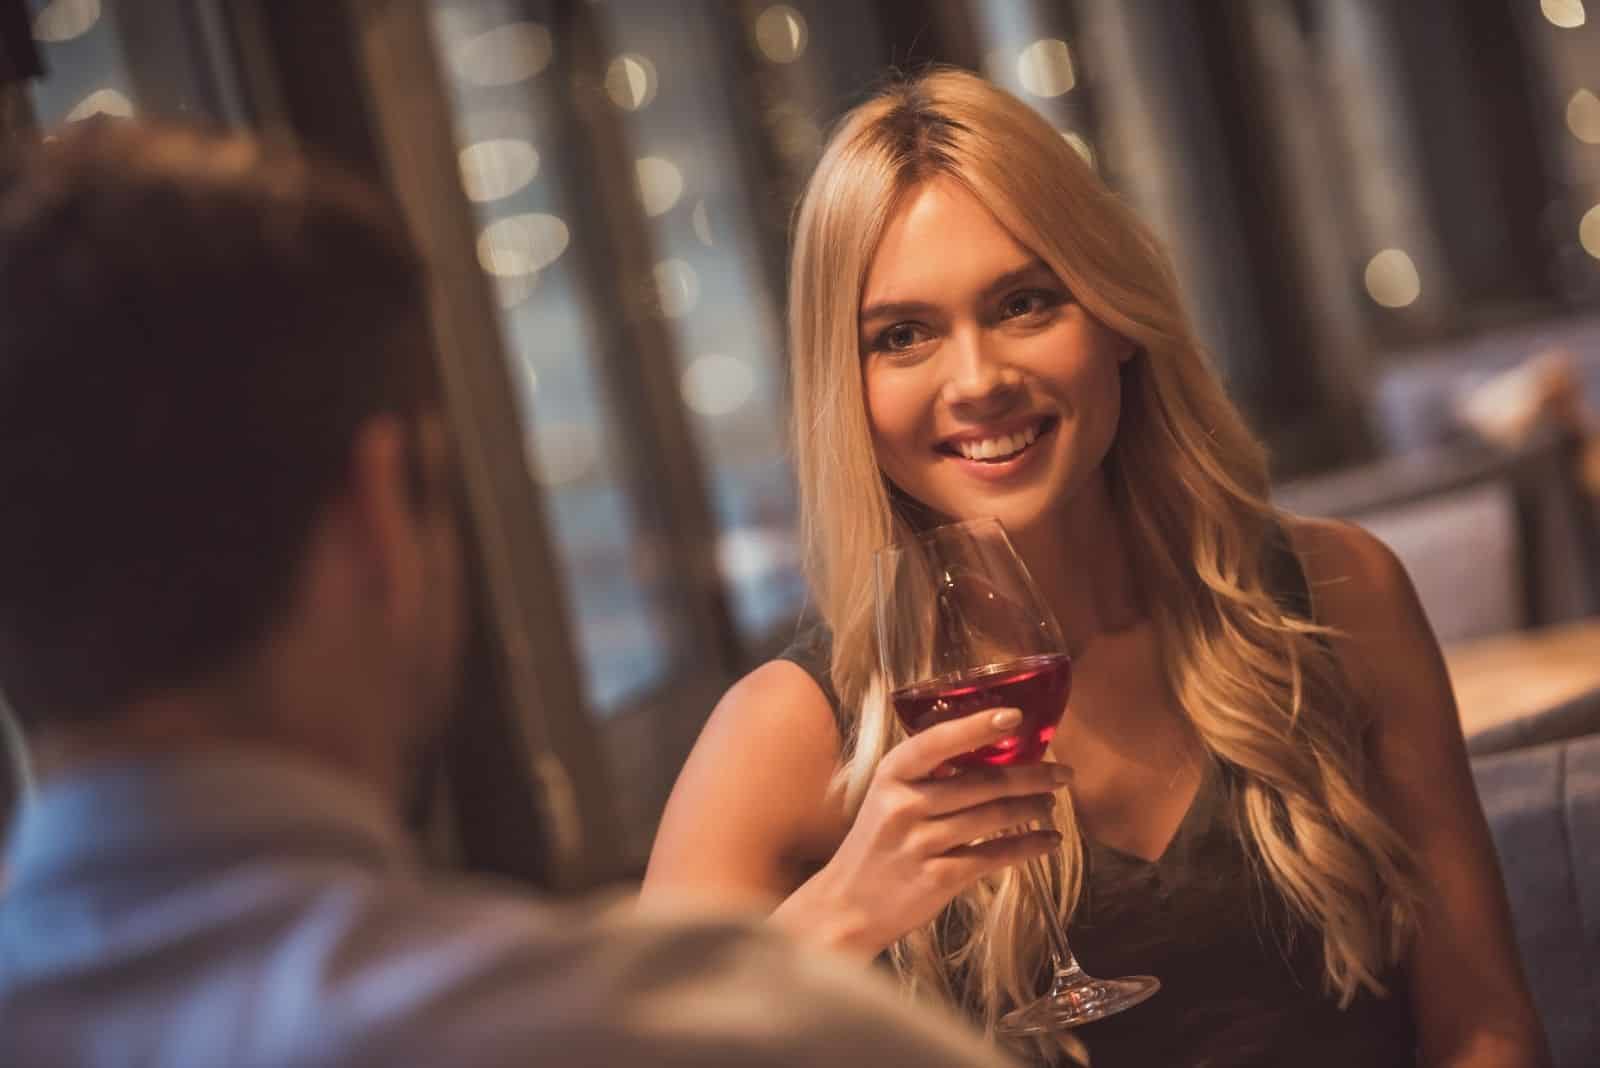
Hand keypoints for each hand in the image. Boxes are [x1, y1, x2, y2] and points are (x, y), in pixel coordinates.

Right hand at [787, 705, 1070, 956]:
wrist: (848, 905)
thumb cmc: (877, 844)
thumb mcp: (889, 798)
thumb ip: (929, 776)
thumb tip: (991, 751)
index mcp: (891, 775)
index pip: (937, 742)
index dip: (977, 727)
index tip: (1015, 716)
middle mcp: (903, 805)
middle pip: (980, 782)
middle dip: (1031, 775)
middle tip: (1063, 772)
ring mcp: (920, 843)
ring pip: (992, 818)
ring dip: (1031, 808)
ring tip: (1051, 804)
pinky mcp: (937, 878)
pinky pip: (993, 856)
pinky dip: (1027, 847)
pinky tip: (1048, 842)